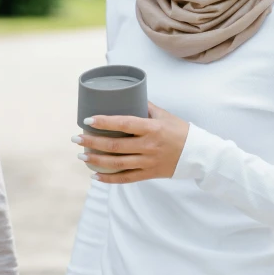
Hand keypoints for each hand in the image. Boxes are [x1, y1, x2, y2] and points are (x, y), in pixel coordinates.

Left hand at [74, 100, 188, 183]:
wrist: (197, 154)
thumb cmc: (180, 130)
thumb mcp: (164, 115)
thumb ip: (145, 107)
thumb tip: (127, 96)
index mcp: (152, 128)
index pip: (124, 123)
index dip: (104, 122)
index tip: (88, 120)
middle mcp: (149, 146)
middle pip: (115, 145)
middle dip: (92, 142)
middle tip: (76, 138)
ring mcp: (148, 162)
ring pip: (117, 163)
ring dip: (96, 160)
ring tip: (81, 155)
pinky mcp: (149, 174)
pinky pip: (126, 178)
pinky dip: (109, 179)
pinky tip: (95, 176)